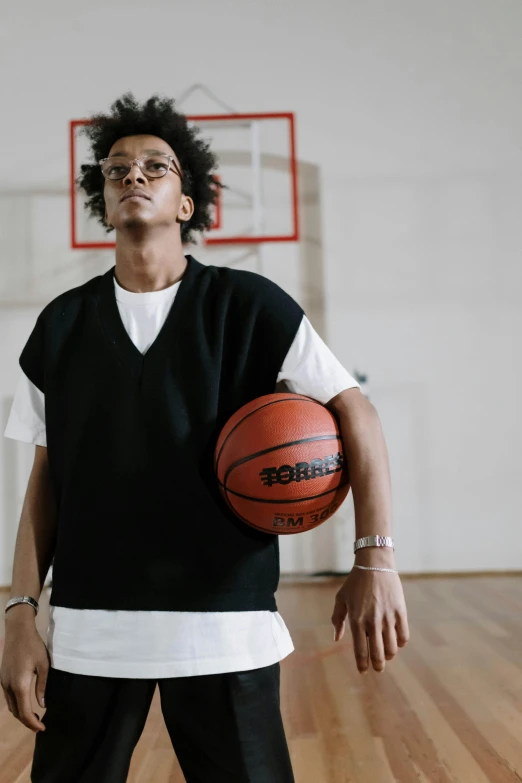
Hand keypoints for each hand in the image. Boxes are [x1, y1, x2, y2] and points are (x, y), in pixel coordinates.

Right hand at [1, 617, 48, 731]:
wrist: (17, 631)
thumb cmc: (34, 646)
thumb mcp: (44, 665)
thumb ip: (42, 687)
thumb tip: (42, 705)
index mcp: (20, 685)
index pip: (24, 712)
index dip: (33, 723)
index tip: (42, 728)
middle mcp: (9, 687)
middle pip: (16, 712)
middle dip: (27, 721)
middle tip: (40, 725)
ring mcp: (3, 682)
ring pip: (10, 706)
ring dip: (21, 714)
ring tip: (34, 715)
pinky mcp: (2, 678)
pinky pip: (8, 698)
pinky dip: (16, 705)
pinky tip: (25, 702)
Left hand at [331, 566, 408, 673]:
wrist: (375, 565)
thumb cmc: (355, 582)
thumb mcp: (341, 598)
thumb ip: (337, 619)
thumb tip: (337, 638)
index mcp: (356, 620)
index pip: (360, 650)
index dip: (362, 664)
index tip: (363, 671)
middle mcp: (372, 622)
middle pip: (377, 654)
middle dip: (377, 665)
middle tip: (377, 668)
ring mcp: (387, 618)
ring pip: (392, 648)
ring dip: (389, 655)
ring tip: (386, 655)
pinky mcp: (400, 612)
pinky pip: (403, 636)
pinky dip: (401, 643)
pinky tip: (396, 641)